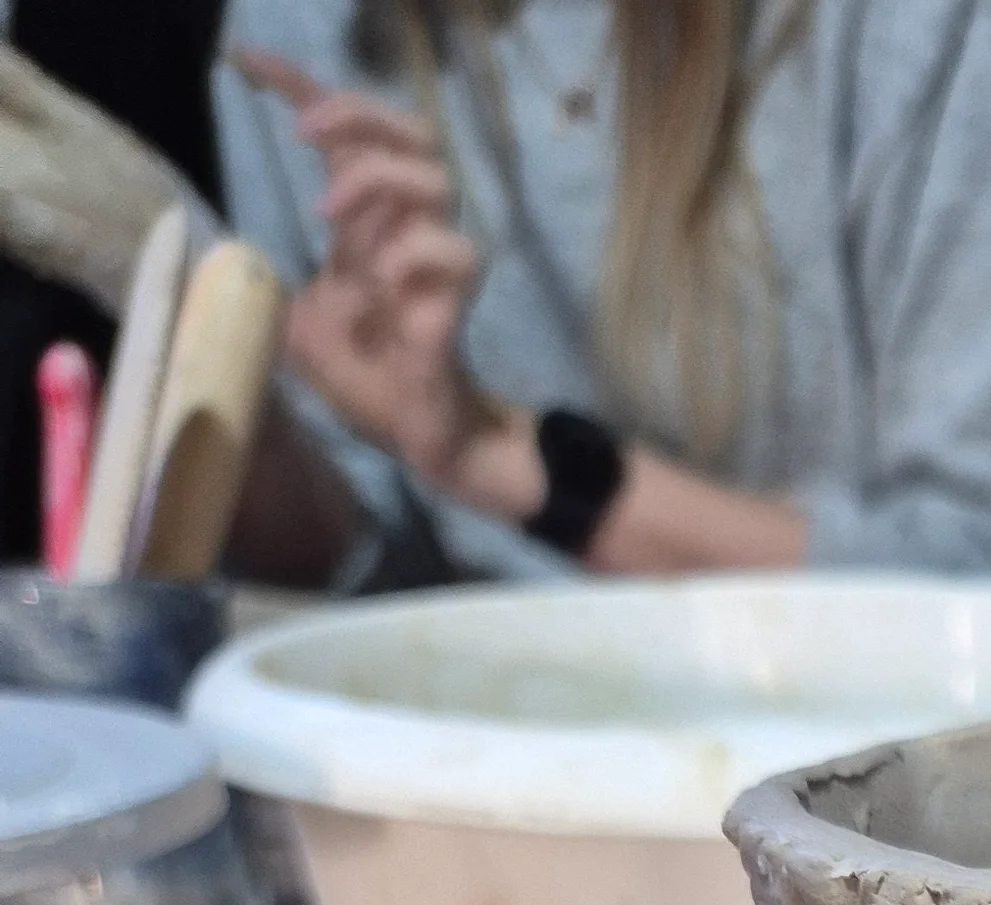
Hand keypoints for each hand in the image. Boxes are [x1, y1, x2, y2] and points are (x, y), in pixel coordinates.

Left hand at [230, 47, 540, 515]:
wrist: (420, 440)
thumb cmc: (369, 381)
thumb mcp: (296, 324)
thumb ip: (265, 285)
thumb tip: (221, 262)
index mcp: (367, 223)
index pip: (347, 135)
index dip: (302, 87)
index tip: (248, 66)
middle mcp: (406, 229)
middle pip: (409, 131)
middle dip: (355, 117)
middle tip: (304, 138)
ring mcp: (435, 263)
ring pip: (433, 178)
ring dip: (374, 179)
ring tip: (328, 217)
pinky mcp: (456, 301)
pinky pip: (454, 253)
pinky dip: (413, 255)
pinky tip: (382, 286)